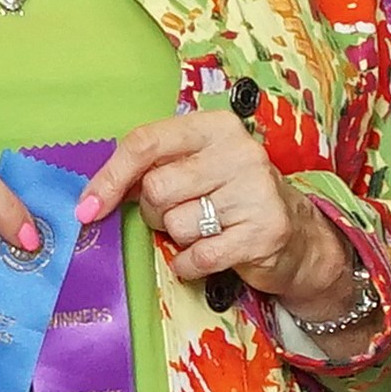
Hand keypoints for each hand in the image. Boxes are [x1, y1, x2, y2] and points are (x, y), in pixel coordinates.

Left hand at [76, 109, 361, 327]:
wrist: (302, 240)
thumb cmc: (235, 199)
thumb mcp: (198, 168)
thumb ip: (154, 168)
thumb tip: (92, 197)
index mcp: (215, 127)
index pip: (145, 144)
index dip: (110, 178)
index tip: (88, 207)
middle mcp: (240, 153)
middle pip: (156, 188)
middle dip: (153, 212)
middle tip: (175, 216)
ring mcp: (256, 193)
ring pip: (176, 224)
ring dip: (178, 238)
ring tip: (204, 233)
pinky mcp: (264, 233)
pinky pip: (199, 256)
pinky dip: (189, 264)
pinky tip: (202, 259)